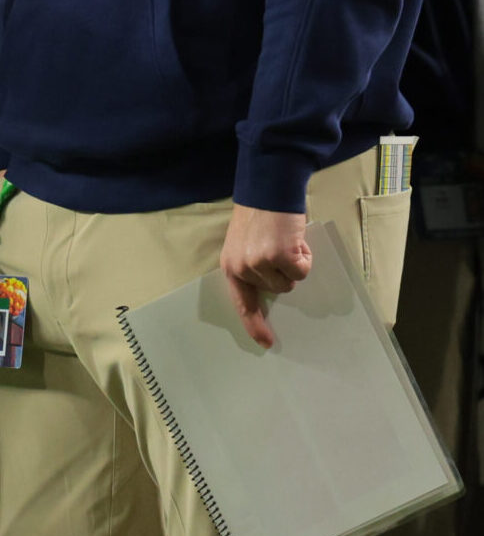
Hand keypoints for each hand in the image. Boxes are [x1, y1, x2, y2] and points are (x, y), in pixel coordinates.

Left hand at [221, 204, 312, 348]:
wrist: (267, 191)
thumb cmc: (259, 216)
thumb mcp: (244, 244)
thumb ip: (252, 267)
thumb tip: (272, 286)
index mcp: (231, 266)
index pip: (242, 303)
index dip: (254, 324)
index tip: (267, 343)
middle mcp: (242, 268)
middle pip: (277, 290)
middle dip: (283, 271)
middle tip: (277, 246)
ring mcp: (260, 264)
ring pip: (291, 282)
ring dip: (294, 263)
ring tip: (284, 240)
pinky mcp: (280, 258)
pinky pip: (302, 271)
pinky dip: (304, 256)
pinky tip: (294, 239)